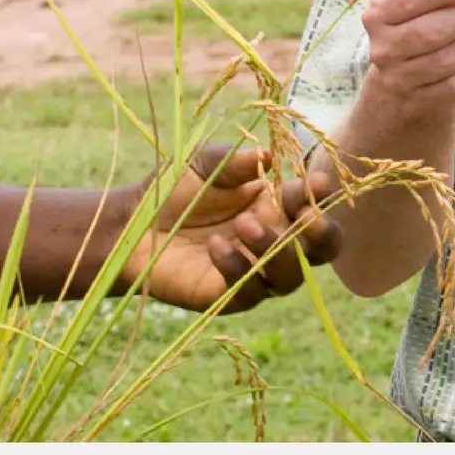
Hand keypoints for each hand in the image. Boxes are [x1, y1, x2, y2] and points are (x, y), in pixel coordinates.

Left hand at [124, 144, 338, 315]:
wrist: (130, 226)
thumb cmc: (170, 191)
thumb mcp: (201, 163)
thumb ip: (234, 161)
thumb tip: (269, 157)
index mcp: (276, 206)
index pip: (312, 205)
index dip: (320, 197)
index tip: (316, 184)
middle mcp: (274, 242)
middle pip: (323, 250)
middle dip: (324, 234)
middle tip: (307, 217)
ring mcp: (256, 272)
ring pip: (293, 276)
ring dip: (278, 251)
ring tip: (243, 225)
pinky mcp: (231, 297)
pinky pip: (252, 291)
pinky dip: (238, 267)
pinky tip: (215, 246)